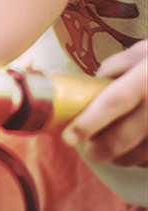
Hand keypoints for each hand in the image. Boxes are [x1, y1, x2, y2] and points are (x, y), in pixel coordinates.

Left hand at [63, 40, 147, 167]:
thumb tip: (95, 85)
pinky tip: (140, 153)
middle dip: (102, 149)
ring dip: (123, 157)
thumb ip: (117, 66)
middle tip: (90, 152)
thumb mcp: (146, 51)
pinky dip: (145, 159)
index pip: (114, 103)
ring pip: (142, 153)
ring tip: (114, 153)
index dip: (89, 123)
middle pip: (125, 136)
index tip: (69, 138)